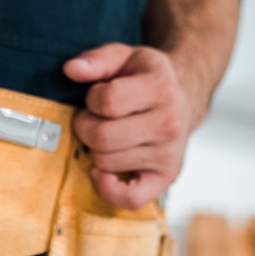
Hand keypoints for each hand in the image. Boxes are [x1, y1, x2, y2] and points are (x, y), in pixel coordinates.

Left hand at [64, 43, 200, 209]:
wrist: (183, 96)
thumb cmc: (146, 77)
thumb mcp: (125, 56)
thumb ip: (97, 59)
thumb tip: (71, 69)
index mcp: (161, 88)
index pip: (107, 101)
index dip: (91, 97)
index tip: (97, 95)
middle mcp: (169, 123)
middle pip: (103, 137)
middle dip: (86, 126)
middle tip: (93, 118)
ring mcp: (169, 153)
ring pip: (106, 162)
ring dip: (95, 149)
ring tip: (108, 133)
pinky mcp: (166, 177)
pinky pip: (130, 199)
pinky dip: (108, 189)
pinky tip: (102, 171)